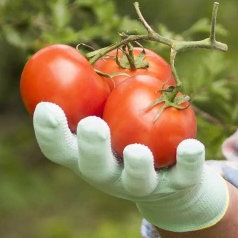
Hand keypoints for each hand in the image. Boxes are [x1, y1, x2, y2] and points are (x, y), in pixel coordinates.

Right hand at [32, 101, 230, 232]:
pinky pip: (184, 175)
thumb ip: (94, 93)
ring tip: (137, 151)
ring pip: (136, 180)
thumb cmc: (125, 136)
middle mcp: (108, 174)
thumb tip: (78, 52)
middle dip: (91, 148)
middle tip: (92, 126)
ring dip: (136, 165)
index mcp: (85, 157)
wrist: (167, 182)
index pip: (59, 148)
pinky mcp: (177, 185)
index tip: (45, 107)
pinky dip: (188, 161)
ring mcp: (141, 184)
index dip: (49, 131)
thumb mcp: (105, 115)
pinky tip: (192, 146)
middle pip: (94, 166)